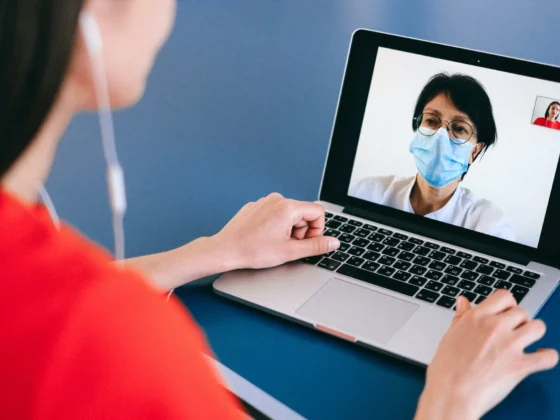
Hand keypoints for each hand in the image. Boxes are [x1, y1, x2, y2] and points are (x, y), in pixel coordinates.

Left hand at [214, 193, 339, 269]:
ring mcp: (264, 201)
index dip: (317, 230)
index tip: (305, 242)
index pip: (318, 212)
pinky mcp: (256, 206)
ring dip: (288, 229)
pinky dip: (275, 226)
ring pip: (289, 214)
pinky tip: (264, 238)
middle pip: (303, 213)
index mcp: (287, 207)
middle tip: (287, 246)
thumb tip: (333, 242)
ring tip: (274, 243)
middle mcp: (277, 199)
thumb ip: (316, 246)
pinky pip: (274, 213)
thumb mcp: (290, 252)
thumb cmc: (252, 250)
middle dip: (301, 231)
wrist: (225, 250)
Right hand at [416, 290, 557, 419]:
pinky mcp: (521, 366)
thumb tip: (463, 301)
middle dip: (519, 322)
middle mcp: (495, 327)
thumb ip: (461, 317)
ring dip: (534, 334)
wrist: (451, 394)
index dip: (507, 305)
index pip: (504, 297)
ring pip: (538, 327)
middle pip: (522, 312)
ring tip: (526, 343)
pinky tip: (538, 359)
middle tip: (512, 333)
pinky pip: (548, 356)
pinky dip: (547, 357)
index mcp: (476, 318)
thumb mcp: (449, 336)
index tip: (505, 314)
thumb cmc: (446, 369)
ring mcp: (509, 345)